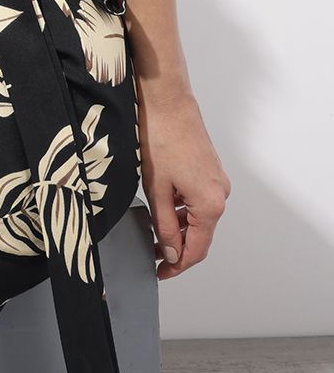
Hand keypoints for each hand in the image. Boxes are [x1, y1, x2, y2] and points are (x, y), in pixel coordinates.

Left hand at [137, 81, 230, 277]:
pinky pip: (198, 199)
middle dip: (176, 247)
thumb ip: (164, 226)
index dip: (177, 266)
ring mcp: (217, 180)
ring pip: (198, 216)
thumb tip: (171, 253)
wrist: (167, 100)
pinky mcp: (209, 168)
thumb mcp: (156, 189)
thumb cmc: (160, 137)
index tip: (160, 272)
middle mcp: (220, 194)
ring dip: (178, 226)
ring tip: (152, 229)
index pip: (196, 249)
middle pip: (200, 235)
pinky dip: (181, 208)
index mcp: (209, 204)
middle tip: (152, 254)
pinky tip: (162, 205)